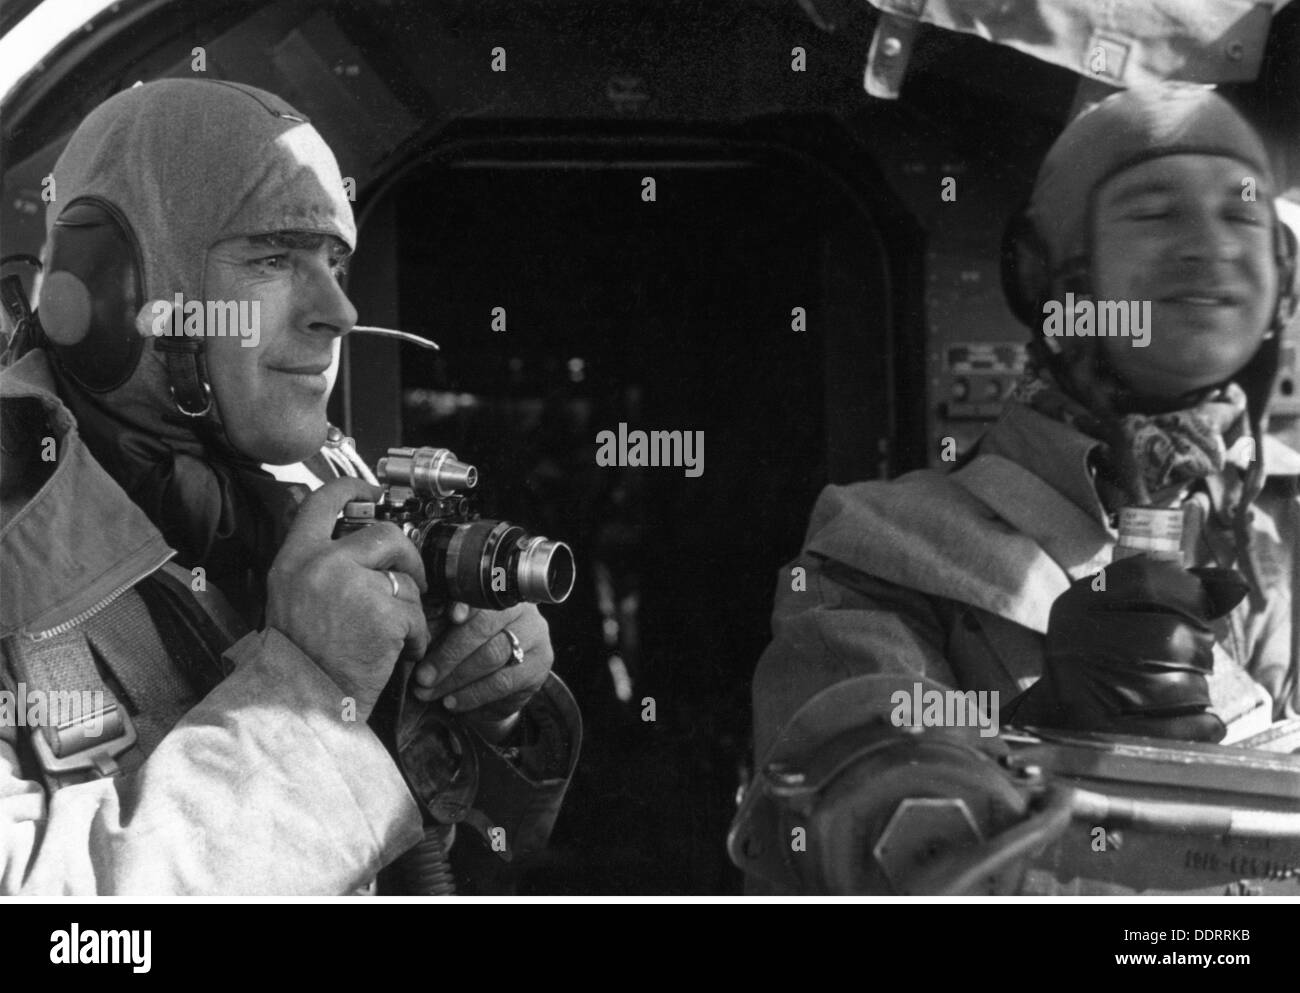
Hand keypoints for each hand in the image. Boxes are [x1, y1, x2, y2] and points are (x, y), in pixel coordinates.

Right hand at [265, 477, 430, 721]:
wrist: (302, 704)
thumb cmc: (299, 660)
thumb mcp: (289, 597)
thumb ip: (315, 565)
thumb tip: (349, 539)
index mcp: (295, 558)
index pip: (323, 501)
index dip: (353, 488)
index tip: (374, 491)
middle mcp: (322, 564)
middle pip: (385, 534)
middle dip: (408, 557)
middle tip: (411, 580)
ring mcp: (354, 586)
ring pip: (404, 580)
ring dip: (408, 611)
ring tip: (391, 638)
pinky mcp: (383, 613)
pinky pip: (416, 615)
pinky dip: (415, 638)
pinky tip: (398, 654)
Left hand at [411, 601, 553, 729]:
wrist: (495, 685)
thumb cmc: (467, 651)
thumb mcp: (452, 633)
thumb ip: (439, 626)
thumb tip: (418, 632)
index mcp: (498, 594)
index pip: (482, 596)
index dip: (467, 604)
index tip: (450, 616)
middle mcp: (523, 612)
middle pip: (484, 628)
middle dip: (448, 655)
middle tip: (421, 677)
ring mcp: (535, 638)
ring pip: (493, 656)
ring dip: (456, 678)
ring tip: (431, 692)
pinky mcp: (539, 668)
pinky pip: (503, 682)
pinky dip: (473, 694)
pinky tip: (452, 702)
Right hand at [1010, 555, 1248, 741]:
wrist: (1056, 714)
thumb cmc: (1104, 655)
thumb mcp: (1119, 611)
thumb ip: (1175, 592)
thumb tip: (1235, 586)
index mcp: (1077, 605)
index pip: (1145, 579)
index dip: (1187, 590)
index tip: (1197, 606)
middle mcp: (1076, 642)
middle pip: (1172, 636)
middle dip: (1199, 647)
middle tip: (1194, 655)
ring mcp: (1088, 691)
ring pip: (1183, 685)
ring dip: (1197, 689)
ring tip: (1178, 689)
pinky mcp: (1110, 736)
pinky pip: (1186, 728)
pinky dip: (1203, 724)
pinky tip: (1190, 718)